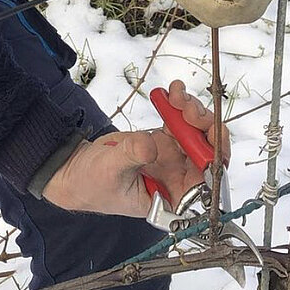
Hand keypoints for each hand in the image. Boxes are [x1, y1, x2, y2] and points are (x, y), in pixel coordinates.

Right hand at [42, 81, 229, 217]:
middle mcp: (178, 178)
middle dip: (205, 128)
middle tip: (189, 110)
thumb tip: (152, 145)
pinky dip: (179, 104)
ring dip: (192, 111)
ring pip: (197, 133)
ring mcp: (172, 157)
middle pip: (208, 153)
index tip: (208, 138)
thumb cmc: (91, 184)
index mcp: (172, 198)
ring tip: (177, 95)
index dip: (214, 160)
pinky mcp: (162, 140)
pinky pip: (180, 121)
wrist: (75, 169)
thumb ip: (131, 156)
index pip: (206, 183)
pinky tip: (173, 92)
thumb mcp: (110, 171)